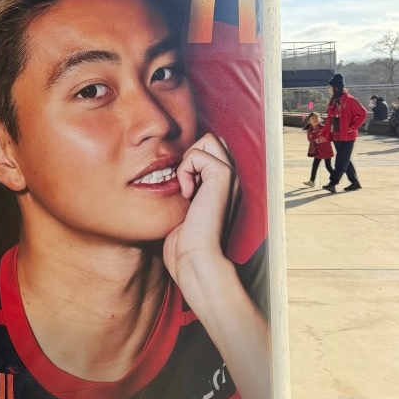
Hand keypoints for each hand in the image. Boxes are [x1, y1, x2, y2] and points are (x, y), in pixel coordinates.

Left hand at [163, 134, 239, 292]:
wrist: (196, 259)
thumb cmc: (184, 245)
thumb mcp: (182, 212)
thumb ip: (183, 191)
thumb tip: (167, 174)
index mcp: (223, 188)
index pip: (209, 152)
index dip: (190, 163)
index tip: (182, 191)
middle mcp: (231, 180)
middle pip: (212, 140)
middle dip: (191, 155)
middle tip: (184, 185)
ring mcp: (230, 177)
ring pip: (209, 139)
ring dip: (189, 160)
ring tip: (187, 188)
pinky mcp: (223, 176)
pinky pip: (198, 152)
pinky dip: (185, 169)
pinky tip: (188, 194)